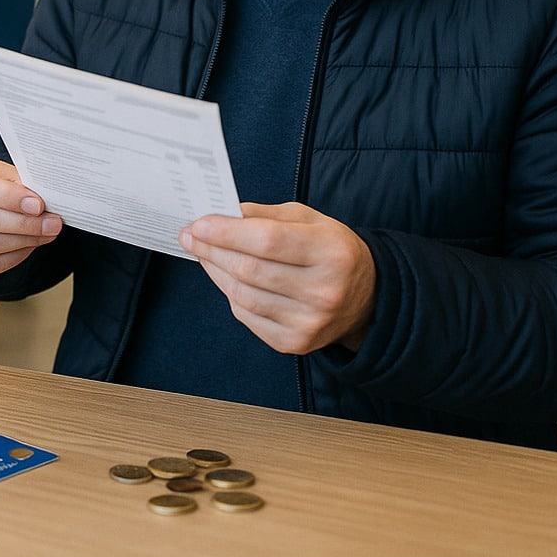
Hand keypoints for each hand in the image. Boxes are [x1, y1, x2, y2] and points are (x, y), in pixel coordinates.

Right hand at [0, 151, 62, 278]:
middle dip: (23, 223)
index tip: (39, 205)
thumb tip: (45, 203)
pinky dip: (12, 259)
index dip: (8, 198)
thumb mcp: (1, 171)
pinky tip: (28, 246)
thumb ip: (18, 183)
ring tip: (46, 234)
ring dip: (22, 242)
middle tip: (52, 224)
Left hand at [179, 202, 375, 353]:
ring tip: (204, 254)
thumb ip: (265, 215)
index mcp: (331, 252)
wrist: (365, 298)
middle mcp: (323, 291)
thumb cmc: (332, 250)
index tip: (198, 224)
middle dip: (212, 250)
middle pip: (249, 270)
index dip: (227, 232)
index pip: (267, 241)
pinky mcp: (295, 343)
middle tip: (190, 236)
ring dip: (216, 272)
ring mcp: (309, 322)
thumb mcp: (309, 220)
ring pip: (243, 295)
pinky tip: (227, 278)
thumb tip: (220, 214)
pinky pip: (247, 317)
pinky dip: (231, 294)